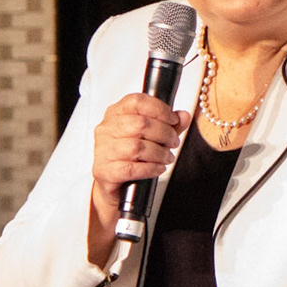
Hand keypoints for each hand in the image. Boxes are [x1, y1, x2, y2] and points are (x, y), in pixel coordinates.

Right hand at [88, 93, 189, 263]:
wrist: (115, 185)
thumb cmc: (132, 156)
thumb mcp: (153, 136)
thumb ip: (169, 124)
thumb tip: (184, 115)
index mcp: (116, 113)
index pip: (137, 101)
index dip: (160, 109)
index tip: (173, 119)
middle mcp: (106, 129)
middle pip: (140, 124)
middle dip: (164, 134)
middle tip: (173, 143)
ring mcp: (102, 150)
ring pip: (137, 147)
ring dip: (159, 153)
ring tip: (167, 157)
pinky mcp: (104, 171)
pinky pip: (131, 168)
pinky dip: (150, 168)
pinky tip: (158, 168)